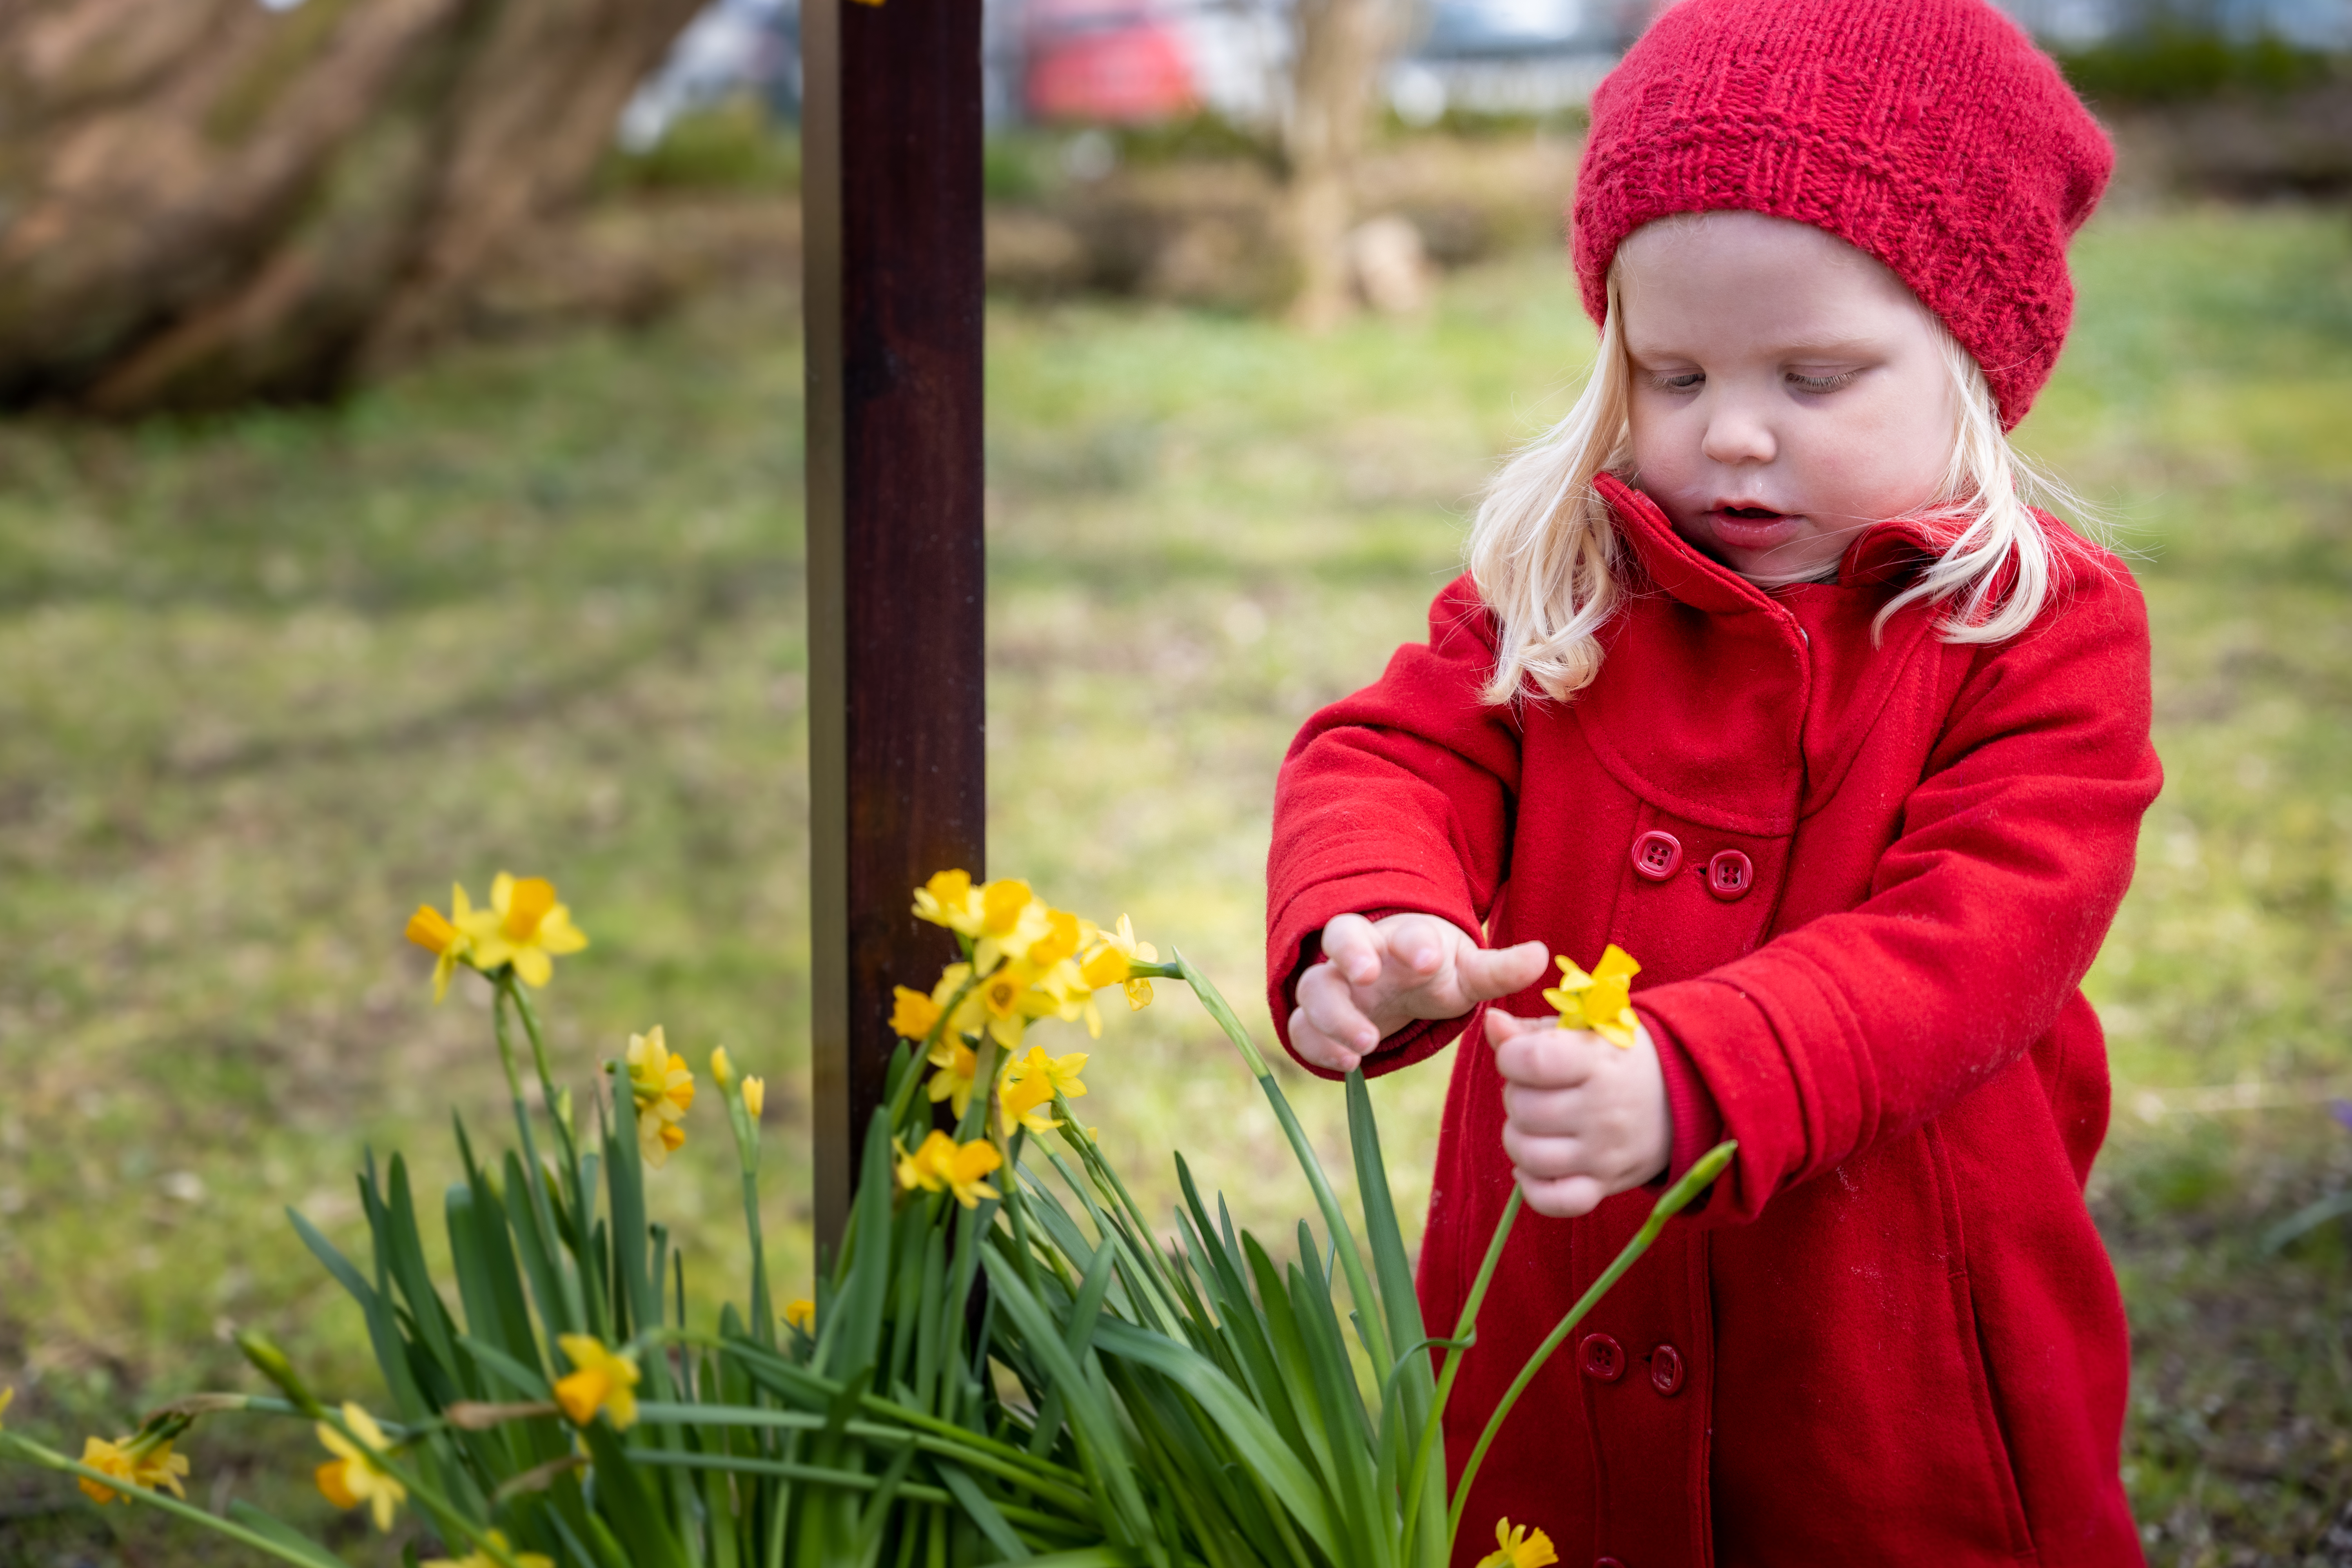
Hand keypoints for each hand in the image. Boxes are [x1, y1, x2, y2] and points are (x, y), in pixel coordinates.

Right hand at [1288, 913, 1549, 1073]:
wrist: (1392, 981)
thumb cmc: (1432, 971)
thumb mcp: (1468, 972)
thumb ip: (1500, 969)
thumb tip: (1543, 956)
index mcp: (1404, 938)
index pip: (1405, 932)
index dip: (1415, 943)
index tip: (1431, 960)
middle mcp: (1362, 953)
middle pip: (1341, 938)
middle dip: (1351, 955)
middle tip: (1368, 976)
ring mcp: (1334, 985)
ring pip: (1316, 988)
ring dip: (1335, 1014)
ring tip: (1365, 1046)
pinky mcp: (1317, 1019)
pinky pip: (1302, 1028)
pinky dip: (1317, 1045)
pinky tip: (1346, 1064)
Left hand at [1487, 1008, 1671, 1217]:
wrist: (1681, 1096)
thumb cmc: (1618, 1058)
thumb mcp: (1583, 1032)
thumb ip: (1530, 1031)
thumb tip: (1492, 1024)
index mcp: (1598, 1061)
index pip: (1530, 1061)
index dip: (1510, 1057)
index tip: (1520, 1057)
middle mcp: (1603, 1110)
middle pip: (1522, 1109)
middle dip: (1516, 1096)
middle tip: (1536, 1091)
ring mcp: (1605, 1153)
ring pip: (1528, 1155)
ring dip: (1518, 1139)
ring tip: (1534, 1125)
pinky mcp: (1605, 1185)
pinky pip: (1553, 1201)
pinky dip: (1533, 1187)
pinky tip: (1534, 1166)